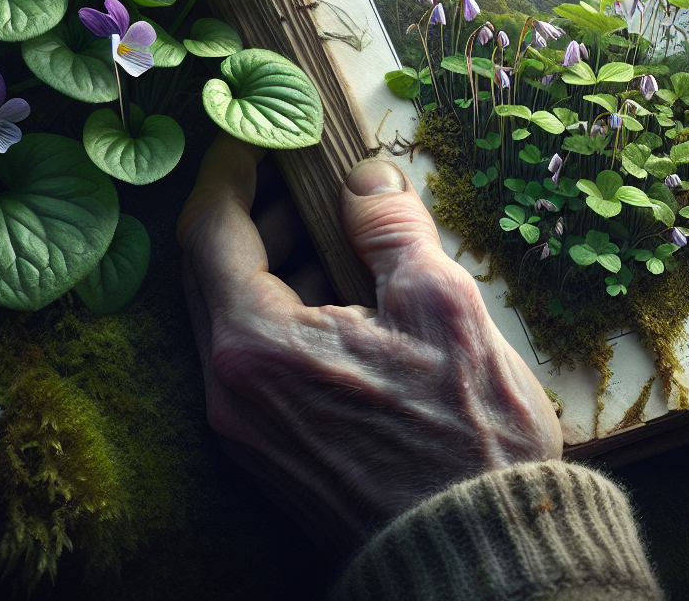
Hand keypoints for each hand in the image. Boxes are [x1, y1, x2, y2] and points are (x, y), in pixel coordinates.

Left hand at [177, 135, 561, 546]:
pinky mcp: (273, 459)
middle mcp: (232, 393)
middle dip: (253, 216)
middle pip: (209, 276)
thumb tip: (366, 178)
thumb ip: (392, 228)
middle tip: (303, 177)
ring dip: (270, 269)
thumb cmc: (469, 438)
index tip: (253, 133)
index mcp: (258, 346)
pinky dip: (282, 320)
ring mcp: (246, 434)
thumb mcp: (442, 305)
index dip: (227, 170)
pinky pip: (254, 366)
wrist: (480, 556)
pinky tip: (342, 306)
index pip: (209, 231)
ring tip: (335, 237)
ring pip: (232, 323)